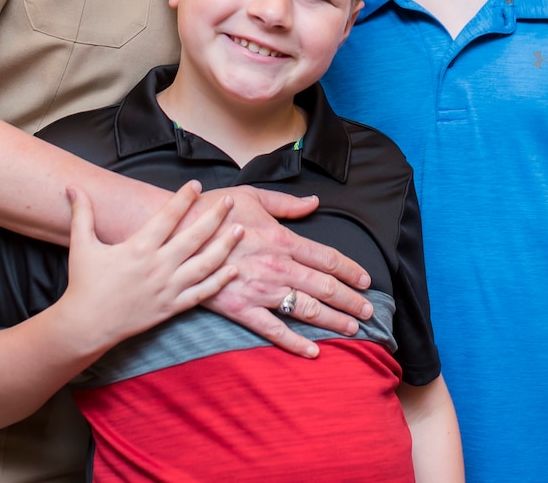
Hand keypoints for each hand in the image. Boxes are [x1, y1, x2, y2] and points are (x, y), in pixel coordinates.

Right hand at [58, 181, 240, 352]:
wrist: (87, 324)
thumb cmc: (84, 283)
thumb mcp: (82, 245)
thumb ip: (82, 214)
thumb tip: (72, 186)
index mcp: (138, 248)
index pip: (167, 217)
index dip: (183, 199)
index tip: (196, 185)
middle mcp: (158, 266)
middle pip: (194, 237)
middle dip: (214, 216)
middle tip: (228, 201)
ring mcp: (167, 288)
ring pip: (205, 265)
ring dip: (225, 246)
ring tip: (240, 231)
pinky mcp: (172, 307)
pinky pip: (201, 294)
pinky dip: (219, 282)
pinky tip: (233, 270)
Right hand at [191, 186, 373, 357]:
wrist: (177, 234)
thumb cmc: (214, 211)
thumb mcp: (253, 196)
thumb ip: (287, 204)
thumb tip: (315, 202)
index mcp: (283, 239)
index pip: (328, 258)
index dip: (351, 271)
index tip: (366, 281)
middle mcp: (278, 266)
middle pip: (325, 287)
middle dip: (351, 300)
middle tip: (369, 312)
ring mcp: (261, 289)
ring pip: (307, 309)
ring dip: (333, 320)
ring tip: (353, 329)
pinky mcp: (241, 308)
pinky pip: (274, 330)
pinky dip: (296, 343)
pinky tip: (314, 352)